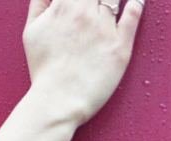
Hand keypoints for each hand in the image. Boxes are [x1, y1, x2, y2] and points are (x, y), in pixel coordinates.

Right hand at [23, 0, 144, 126]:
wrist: (58, 101)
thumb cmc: (44, 69)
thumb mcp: (32, 29)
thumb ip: (40, 2)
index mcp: (64, 5)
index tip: (81, 1)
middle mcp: (85, 12)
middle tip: (95, 6)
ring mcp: (104, 28)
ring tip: (111, 2)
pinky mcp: (120, 46)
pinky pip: (133, 15)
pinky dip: (137, 3)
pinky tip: (138, 0)